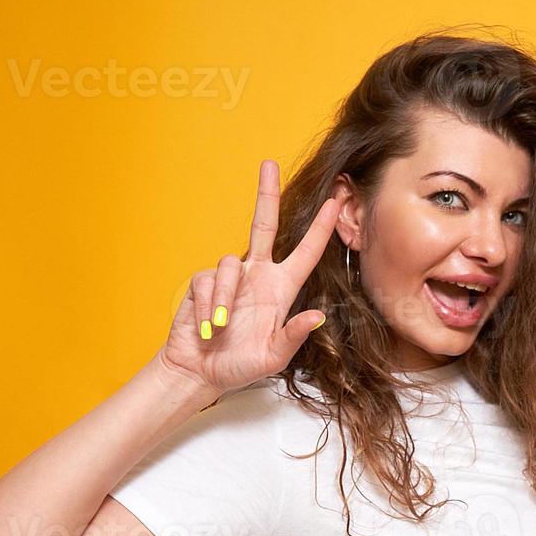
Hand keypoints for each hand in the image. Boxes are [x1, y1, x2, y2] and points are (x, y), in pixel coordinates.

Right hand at [154, 159, 339, 399]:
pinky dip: (207, 307)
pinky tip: (207, 328)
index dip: (321, 229)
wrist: (199, 372)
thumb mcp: (273, 356)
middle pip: (263, 225)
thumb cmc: (239, 365)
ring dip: (224, 299)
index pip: (306, 252)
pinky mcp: (203, 282)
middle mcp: (258, 276)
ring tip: (220, 329)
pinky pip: (206, 282)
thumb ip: (294, 336)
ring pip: (230, 264)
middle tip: (269, 164)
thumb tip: (318, 316)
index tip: (335, 203)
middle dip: (266, 194)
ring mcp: (230, 278)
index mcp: (281, 289)